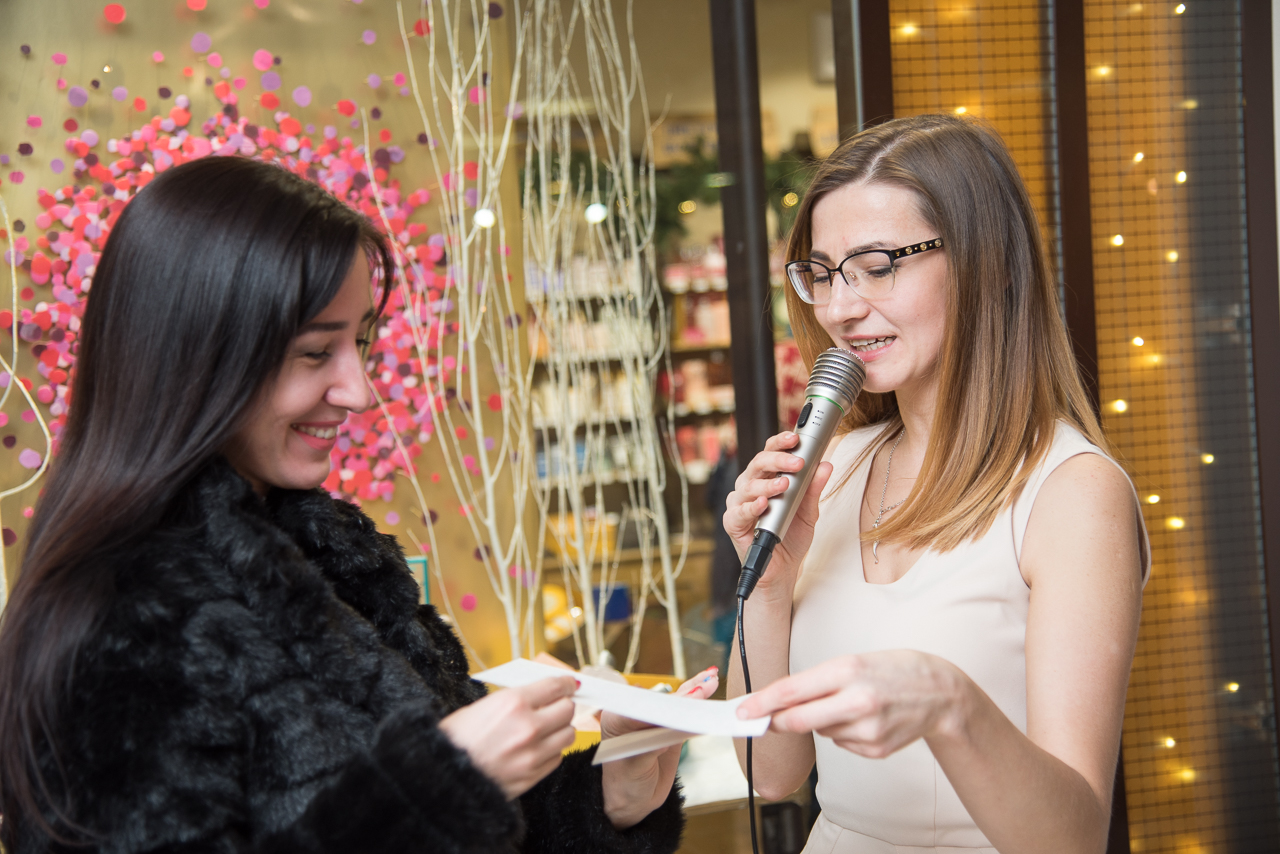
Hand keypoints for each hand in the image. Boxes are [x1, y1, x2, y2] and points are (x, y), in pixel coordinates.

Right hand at [439, 675, 576, 798]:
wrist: (441, 776)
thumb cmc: (455, 739)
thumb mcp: (481, 706)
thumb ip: (515, 699)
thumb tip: (540, 693)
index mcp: (513, 703)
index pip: (556, 686)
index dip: (565, 684)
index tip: (569, 684)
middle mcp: (528, 727)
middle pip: (567, 710)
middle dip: (563, 706)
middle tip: (556, 706)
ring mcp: (533, 754)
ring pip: (568, 735)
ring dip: (560, 730)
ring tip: (546, 729)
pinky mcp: (533, 776)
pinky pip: (556, 758)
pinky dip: (551, 752)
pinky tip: (536, 749)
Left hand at [600, 666, 719, 827]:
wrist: (633, 797)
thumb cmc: (625, 784)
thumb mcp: (633, 770)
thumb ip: (648, 750)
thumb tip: (667, 735)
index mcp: (616, 719)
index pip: (642, 707)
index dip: (663, 704)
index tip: (681, 700)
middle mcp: (633, 713)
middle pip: (661, 701)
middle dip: (682, 695)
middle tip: (702, 690)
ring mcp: (653, 718)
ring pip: (674, 701)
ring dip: (694, 690)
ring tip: (711, 679)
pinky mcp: (668, 725)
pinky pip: (683, 711)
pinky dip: (697, 701)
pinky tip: (708, 687)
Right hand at [723, 431, 833, 594]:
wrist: (783, 570)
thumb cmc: (791, 537)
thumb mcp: (809, 511)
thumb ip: (814, 489)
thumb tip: (825, 465)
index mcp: (766, 478)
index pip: (769, 452)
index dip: (780, 442)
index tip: (795, 437)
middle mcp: (750, 486)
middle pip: (758, 463)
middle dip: (778, 459)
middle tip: (798, 462)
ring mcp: (739, 504)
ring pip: (747, 485)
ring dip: (767, 483)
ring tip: (784, 484)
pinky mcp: (733, 523)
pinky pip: (738, 512)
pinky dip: (751, 506)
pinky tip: (763, 503)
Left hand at [736, 652, 967, 758]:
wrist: (941, 693)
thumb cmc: (893, 669)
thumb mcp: (855, 661)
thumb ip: (818, 681)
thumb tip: (779, 702)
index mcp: (848, 670)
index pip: (793, 690)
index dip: (762, 703)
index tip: (742, 710)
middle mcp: (857, 701)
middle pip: (798, 720)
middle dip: (775, 721)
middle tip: (760, 721)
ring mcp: (867, 729)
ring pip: (820, 731)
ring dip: (821, 721)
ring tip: (850, 703)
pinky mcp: (875, 749)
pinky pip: (841, 743)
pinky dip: (843, 732)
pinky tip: (865, 719)